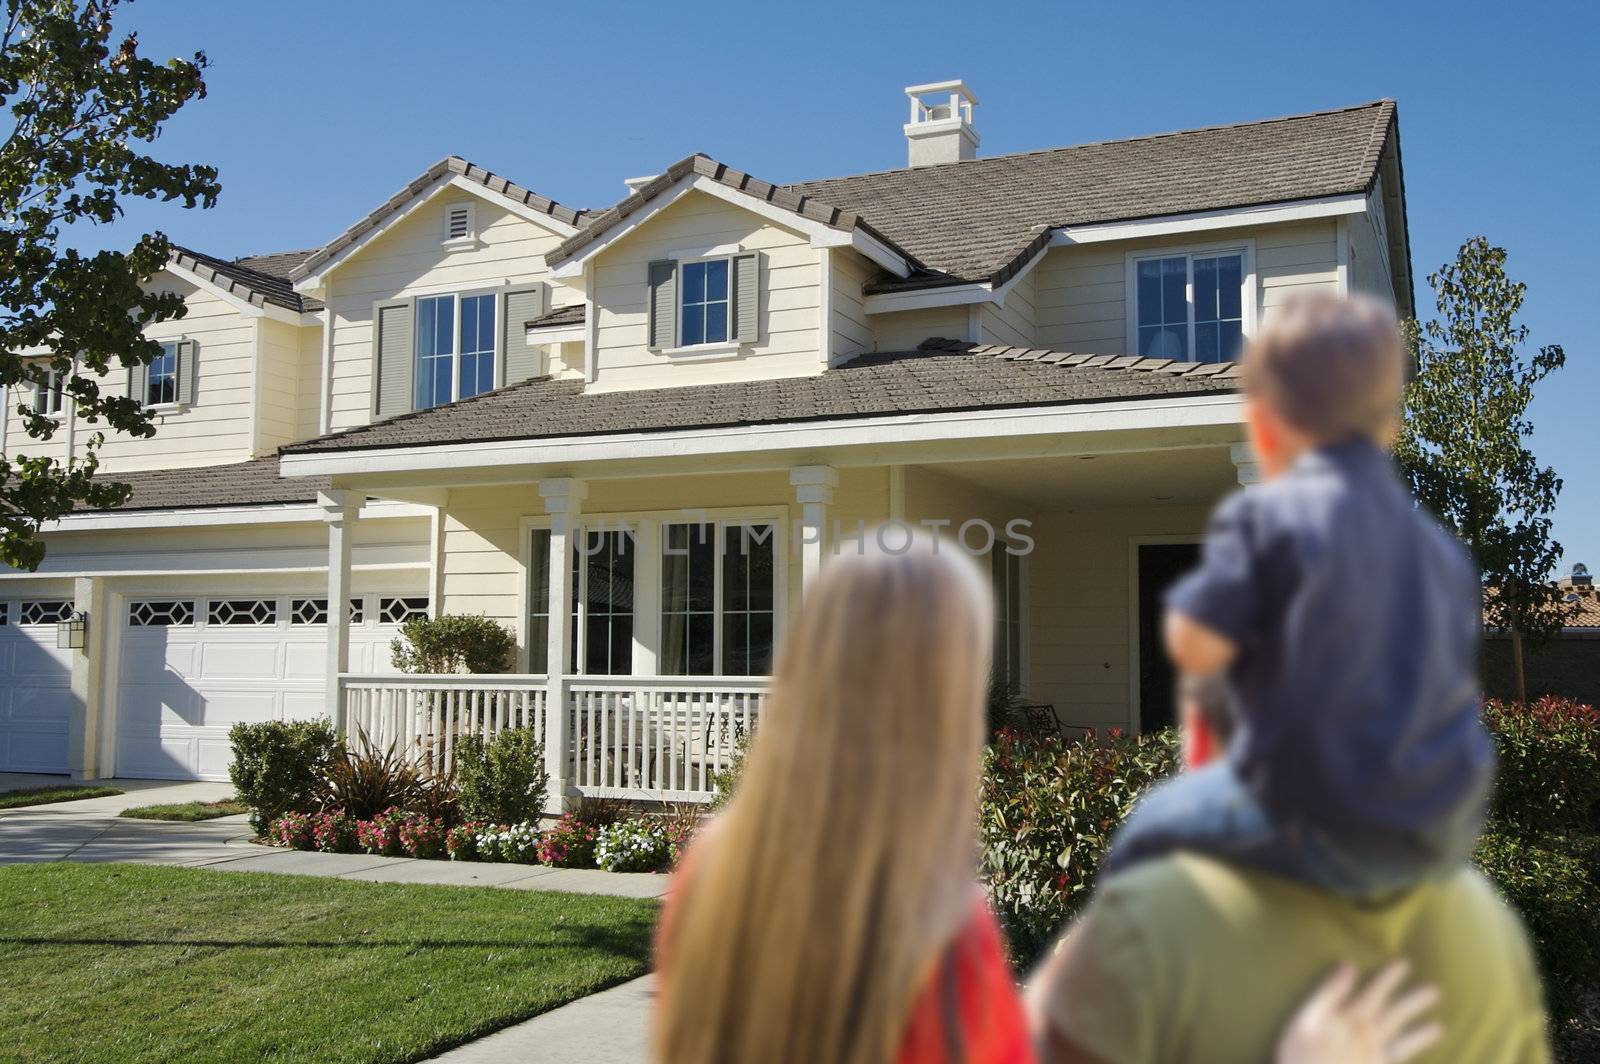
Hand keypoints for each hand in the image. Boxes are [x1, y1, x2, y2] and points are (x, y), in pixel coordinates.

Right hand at [1276, 961, 1441, 1063]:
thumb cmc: (1300, 1054)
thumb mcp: (1306, 1018)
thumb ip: (1329, 993)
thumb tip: (1348, 966)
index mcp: (1351, 1019)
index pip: (1375, 993)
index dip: (1390, 979)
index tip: (1405, 964)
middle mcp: (1368, 1038)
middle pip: (1396, 1016)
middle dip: (1414, 1002)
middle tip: (1435, 992)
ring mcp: (1374, 1058)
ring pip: (1403, 1042)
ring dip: (1421, 1035)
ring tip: (1438, 1028)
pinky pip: (1398, 1063)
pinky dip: (1411, 1060)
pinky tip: (1417, 1061)